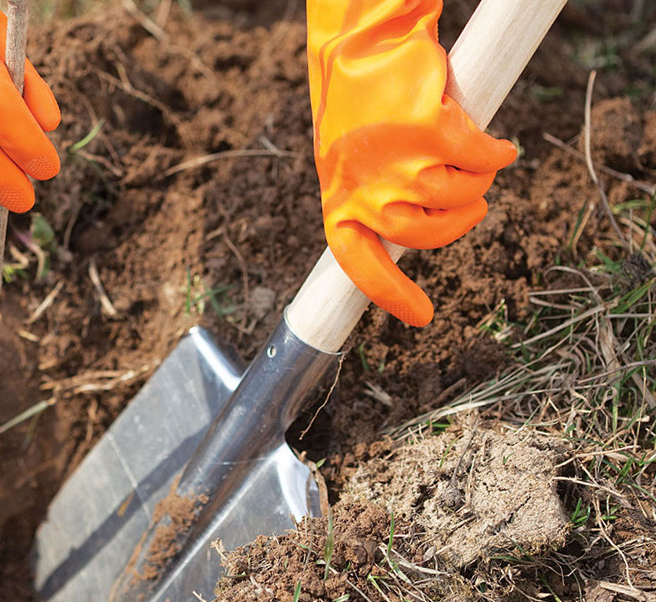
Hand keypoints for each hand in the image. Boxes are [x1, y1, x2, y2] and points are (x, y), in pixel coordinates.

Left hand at [306, 0, 516, 325]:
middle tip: (471, 202)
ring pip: (462, 197)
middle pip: (431, 235)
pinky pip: (482, 159)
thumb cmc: (357, 108)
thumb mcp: (348, 165)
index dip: (392, 296)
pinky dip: (496, 153)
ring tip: (472, 158)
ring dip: (478, 181)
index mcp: (339, 206)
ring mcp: (398, 166)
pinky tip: (497, 146)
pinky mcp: (431, 132)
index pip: (362, 268)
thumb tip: (410, 237)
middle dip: (461, 220)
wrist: (363, 46)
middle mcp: (366, 194)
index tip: (421, 319)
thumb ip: (372, 201)